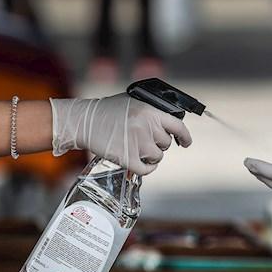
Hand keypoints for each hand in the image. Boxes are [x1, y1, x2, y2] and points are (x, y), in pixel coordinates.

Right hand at [51, 94, 191, 174]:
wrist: (85, 121)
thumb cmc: (108, 110)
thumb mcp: (134, 102)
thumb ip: (152, 111)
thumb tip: (169, 122)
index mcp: (150, 112)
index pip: (178, 126)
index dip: (185, 137)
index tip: (186, 142)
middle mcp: (146, 127)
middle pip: (166, 143)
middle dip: (158, 143)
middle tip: (143, 139)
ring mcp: (137, 144)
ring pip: (158, 157)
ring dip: (151, 155)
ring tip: (137, 148)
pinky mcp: (127, 159)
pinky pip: (146, 169)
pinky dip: (147, 168)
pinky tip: (141, 163)